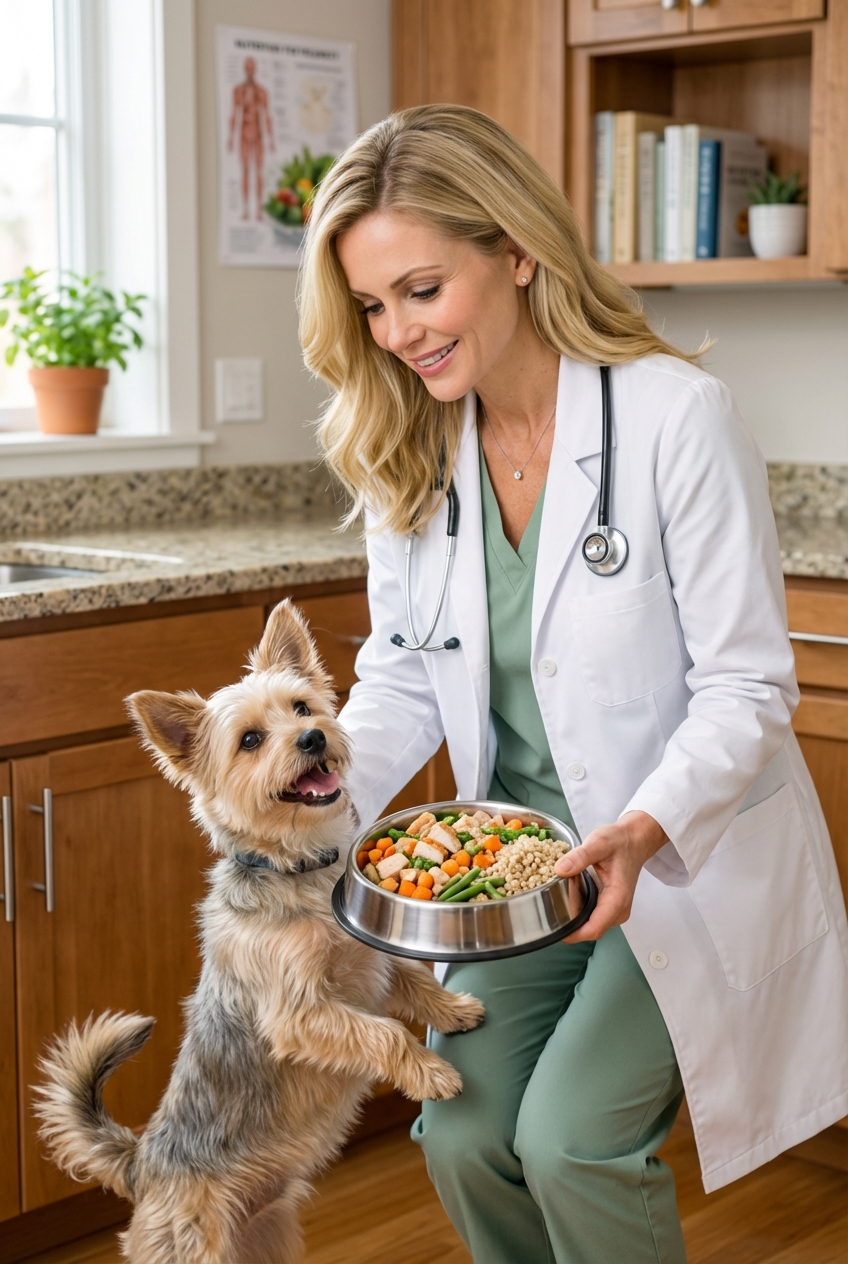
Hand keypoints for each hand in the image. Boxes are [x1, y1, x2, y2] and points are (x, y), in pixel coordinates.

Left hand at [554, 811, 666, 942]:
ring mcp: (615, 911)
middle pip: (590, 931)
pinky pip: (592, 918)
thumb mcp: (598, 843)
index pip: (594, 929)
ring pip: (590, 926)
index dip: (572, 934)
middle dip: (569, 926)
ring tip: (554, 902)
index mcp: (618, 898)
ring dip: (573, 919)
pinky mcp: (610, 907)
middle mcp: (618, 910)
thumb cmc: (620, 842)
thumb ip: (580, 856)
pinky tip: (567, 898)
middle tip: (547, 910)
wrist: (634, 840)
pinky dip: (578, 912)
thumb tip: (560, 869)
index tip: (552, 929)